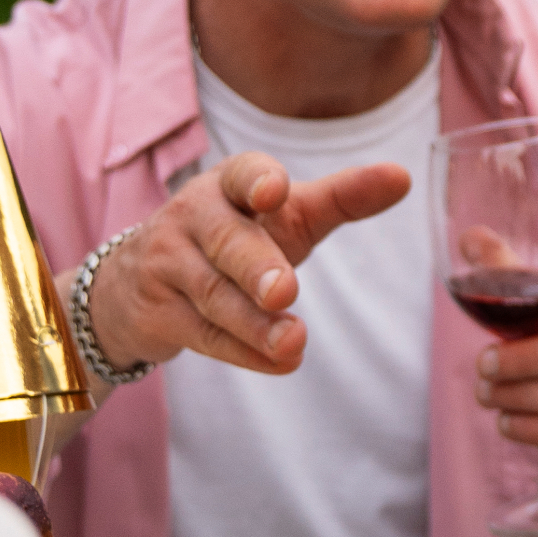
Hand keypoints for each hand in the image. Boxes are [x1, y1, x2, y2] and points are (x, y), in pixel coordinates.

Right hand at [86, 152, 412, 375]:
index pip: (243, 173)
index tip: (276, 190)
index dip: (258, 180)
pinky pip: (203, 334)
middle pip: (226, 241)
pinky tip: (279, 363)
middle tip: (286, 290)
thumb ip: (342, 198)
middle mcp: (192, 216)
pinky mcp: (157, 312)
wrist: (134, 285)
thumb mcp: (285, 215)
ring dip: (255, 324)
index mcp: (229, 184)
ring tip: (294, 343)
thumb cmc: (234, 237)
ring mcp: (168, 264)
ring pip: (214, 295)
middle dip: (256, 266)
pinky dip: (243, 352)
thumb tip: (403, 178)